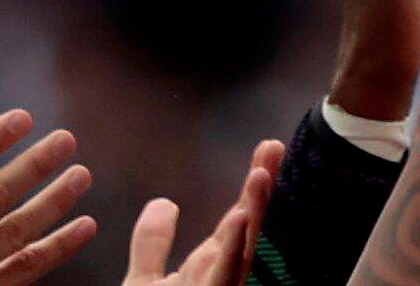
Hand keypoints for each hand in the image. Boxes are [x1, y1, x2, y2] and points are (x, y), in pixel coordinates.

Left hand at [126, 143, 282, 285]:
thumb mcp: (144, 281)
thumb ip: (152, 244)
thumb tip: (163, 202)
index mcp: (212, 266)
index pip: (240, 216)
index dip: (253, 185)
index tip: (267, 148)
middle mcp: (224, 274)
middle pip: (250, 226)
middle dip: (264, 188)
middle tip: (275, 146)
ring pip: (246, 247)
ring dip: (257, 211)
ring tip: (262, 174)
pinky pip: (227, 274)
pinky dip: (235, 247)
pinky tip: (241, 217)